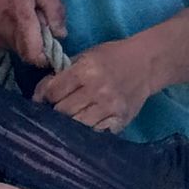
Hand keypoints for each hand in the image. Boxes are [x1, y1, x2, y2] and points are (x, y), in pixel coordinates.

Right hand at [0, 0, 66, 64]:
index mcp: (19, 16)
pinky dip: (11, 35)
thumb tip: (61, 34)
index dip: (46, 55)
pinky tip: (5, 17)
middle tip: (34, 18)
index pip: (34, 55)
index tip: (50, 43)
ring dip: (24, 37)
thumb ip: (52, 6)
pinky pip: (6, 45)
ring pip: (18, 49)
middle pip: (28, 52)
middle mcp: (3, 32)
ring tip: (17, 13)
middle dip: (36, 41)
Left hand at [35, 36, 157, 133]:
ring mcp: (109, 108)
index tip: (42, 99)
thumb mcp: (86, 56)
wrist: (146, 64)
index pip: (53, 91)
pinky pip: (95, 133)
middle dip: (54, 111)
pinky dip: (87, 131)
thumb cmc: (112, 58)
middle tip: (54, 110)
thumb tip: (41, 93)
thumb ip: (64, 73)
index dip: (43, 96)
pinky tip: (84, 125)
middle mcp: (97, 90)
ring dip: (69, 124)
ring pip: (76, 126)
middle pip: (62, 111)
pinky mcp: (119, 120)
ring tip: (68, 119)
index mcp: (85, 71)